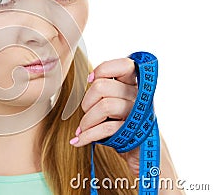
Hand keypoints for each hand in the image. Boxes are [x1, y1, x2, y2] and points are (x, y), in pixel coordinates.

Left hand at [69, 58, 139, 172]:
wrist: (140, 154)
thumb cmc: (122, 124)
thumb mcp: (115, 103)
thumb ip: (106, 88)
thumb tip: (90, 78)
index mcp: (134, 85)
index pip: (124, 65)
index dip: (104, 69)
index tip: (91, 80)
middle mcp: (139, 96)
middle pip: (102, 87)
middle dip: (86, 101)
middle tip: (87, 112)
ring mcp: (138, 114)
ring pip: (104, 106)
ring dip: (87, 121)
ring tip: (83, 128)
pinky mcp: (134, 132)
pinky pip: (106, 128)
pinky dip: (87, 136)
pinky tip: (79, 140)